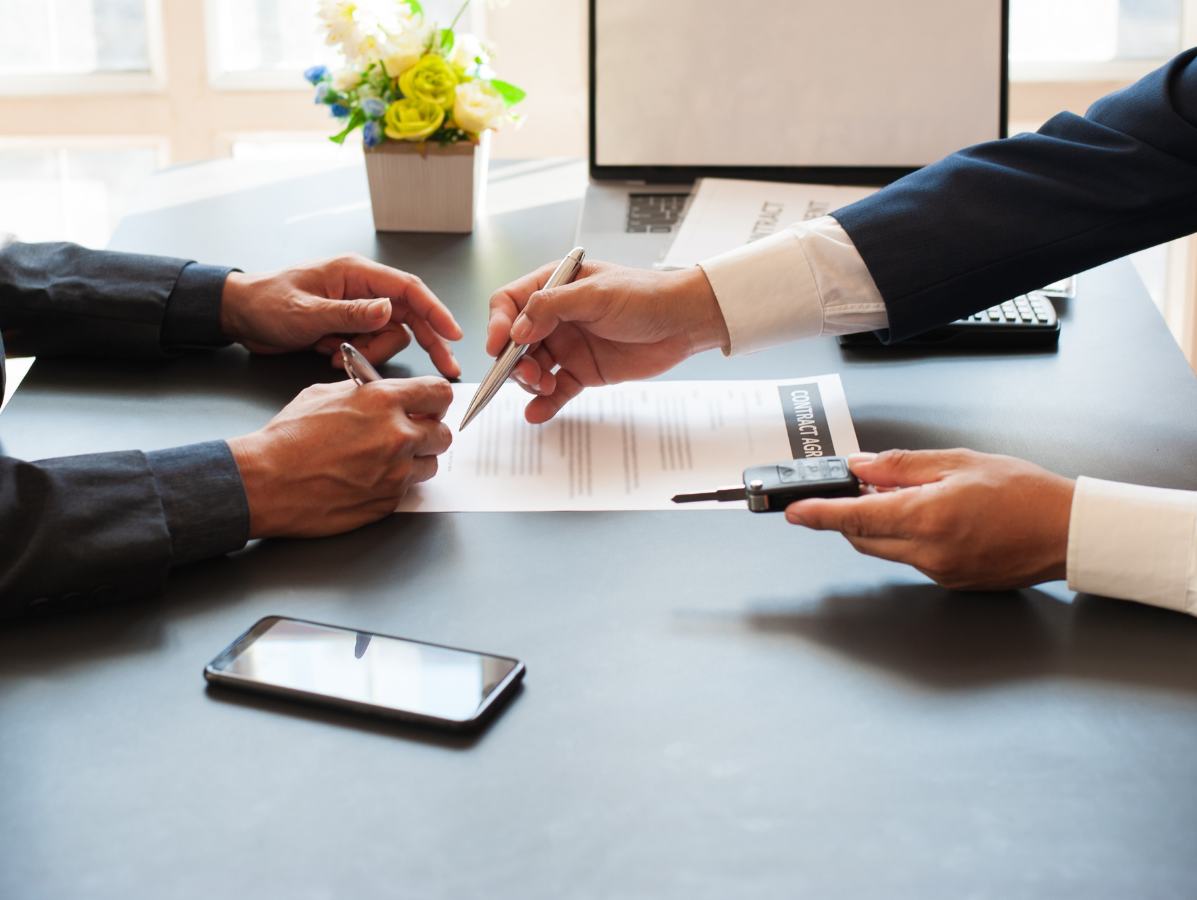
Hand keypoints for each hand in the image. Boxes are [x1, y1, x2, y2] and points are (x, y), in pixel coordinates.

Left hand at [220, 253, 462, 377]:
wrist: (239, 315)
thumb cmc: (266, 302)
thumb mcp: (307, 312)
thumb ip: (350, 313)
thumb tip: (388, 310)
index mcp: (356, 273)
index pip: (408, 289)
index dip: (436, 311)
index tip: (454, 333)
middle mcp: (363, 289)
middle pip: (410, 315)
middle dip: (428, 341)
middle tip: (447, 368)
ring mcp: (357, 309)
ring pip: (390, 336)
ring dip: (372, 352)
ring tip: (338, 354)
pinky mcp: (350, 327)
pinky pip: (371, 346)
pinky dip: (358, 356)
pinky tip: (330, 353)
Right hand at [226, 376, 452, 537]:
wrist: (266, 482)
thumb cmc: (287, 440)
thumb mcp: (324, 394)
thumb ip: (364, 392)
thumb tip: (384, 392)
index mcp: (384, 401)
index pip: (439, 393)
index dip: (436, 400)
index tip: (431, 406)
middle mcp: (397, 436)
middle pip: (443, 433)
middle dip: (428, 433)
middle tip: (409, 435)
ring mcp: (396, 473)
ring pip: (429, 465)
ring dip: (414, 461)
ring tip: (382, 459)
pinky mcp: (389, 501)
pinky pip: (407, 489)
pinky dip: (394, 484)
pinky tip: (367, 478)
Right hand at [486, 260, 729, 422]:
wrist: (684, 322)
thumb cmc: (646, 296)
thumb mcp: (597, 294)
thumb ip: (552, 308)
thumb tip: (516, 330)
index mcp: (554, 287)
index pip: (510, 303)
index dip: (498, 324)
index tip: (499, 346)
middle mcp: (556, 317)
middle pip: (515, 342)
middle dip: (514, 361)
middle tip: (529, 375)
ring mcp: (568, 345)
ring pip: (532, 369)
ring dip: (530, 382)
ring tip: (544, 387)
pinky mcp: (584, 371)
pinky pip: (556, 391)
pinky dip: (544, 404)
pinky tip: (537, 414)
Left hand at [785, 449, 1075, 590]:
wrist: (1067, 532)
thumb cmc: (1026, 494)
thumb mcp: (959, 462)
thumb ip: (901, 466)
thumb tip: (861, 466)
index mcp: (927, 517)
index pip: (855, 517)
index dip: (818, 514)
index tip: (793, 511)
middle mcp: (928, 551)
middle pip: (862, 537)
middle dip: (849, 514)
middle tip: (854, 487)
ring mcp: (938, 571)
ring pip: (884, 549)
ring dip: (878, 525)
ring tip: (906, 496)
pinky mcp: (949, 581)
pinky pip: (910, 558)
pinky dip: (905, 537)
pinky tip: (930, 517)